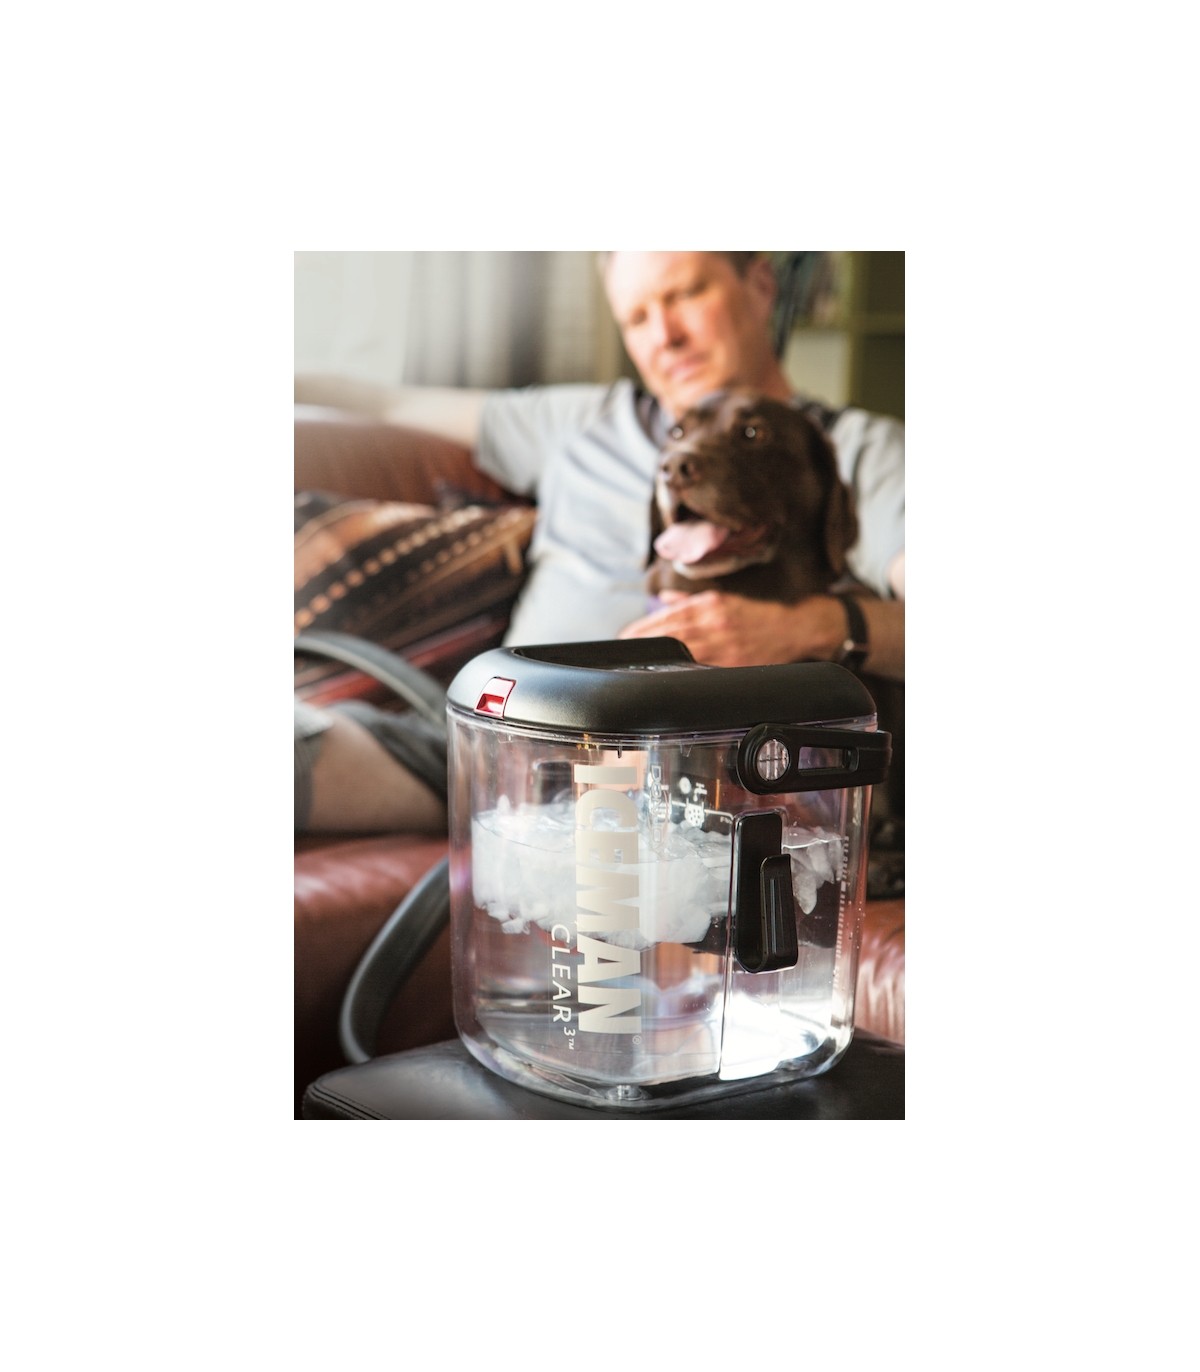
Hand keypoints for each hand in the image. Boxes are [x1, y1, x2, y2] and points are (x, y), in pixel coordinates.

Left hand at [618, 590, 844, 667]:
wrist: (793, 628)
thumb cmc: (755, 614)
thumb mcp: (723, 598)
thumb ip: (690, 601)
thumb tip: (662, 600)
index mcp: (710, 604)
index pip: (667, 616)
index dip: (642, 627)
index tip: (625, 636)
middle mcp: (716, 622)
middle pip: (671, 634)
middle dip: (644, 643)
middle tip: (624, 652)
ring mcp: (726, 645)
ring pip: (684, 652)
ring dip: (659, 659)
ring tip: (639, 664)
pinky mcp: (735, 664)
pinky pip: (704, 670)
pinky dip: (684, 673)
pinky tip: (668, 678)